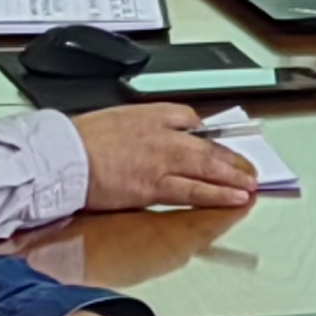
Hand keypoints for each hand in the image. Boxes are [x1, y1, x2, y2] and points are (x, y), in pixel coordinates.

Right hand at [72, 104, 267, 213]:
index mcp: (157, 118)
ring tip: (248, 189)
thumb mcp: (125, 115)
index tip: (228, 151)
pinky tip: (224, 201)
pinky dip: (210, 197)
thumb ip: (157, 120)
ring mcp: (159, 165)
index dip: (215, 141)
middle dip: (233, 163)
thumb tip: (182, 126)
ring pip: (204, 173)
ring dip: (230, 182)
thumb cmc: (85, 138)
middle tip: (251, 173)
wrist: (64, 157)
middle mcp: (164, 140)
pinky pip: (187, 194)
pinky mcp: (149, 190)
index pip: (196, 125)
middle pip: (207, 151)